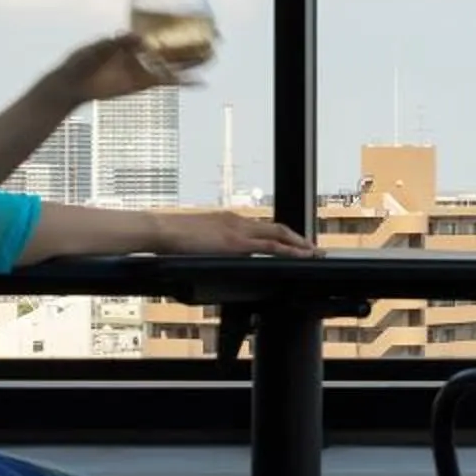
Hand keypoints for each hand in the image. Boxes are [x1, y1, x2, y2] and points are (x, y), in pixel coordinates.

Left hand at [49, 32, 206, 106]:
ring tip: (213, 56)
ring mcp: (144, 68)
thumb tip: (136, 36)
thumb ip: (115, 42)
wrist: (72, 84)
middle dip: (193, 41)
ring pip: (174, 63)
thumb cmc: (81, 60)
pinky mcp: (144, 84)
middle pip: (173, 45)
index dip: (177, 23)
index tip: (194, 18)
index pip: (159, 27)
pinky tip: (201, 83)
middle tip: (215, 37)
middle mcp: (142, 51)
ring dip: (194, 60)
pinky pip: (168, 82)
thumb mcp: (96, 47)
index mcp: (132, 37)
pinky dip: (185, 83)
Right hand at [155, 210, 318, 257]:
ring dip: (299, 244)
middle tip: (312, 247)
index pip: (261, 227)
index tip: (292, 241)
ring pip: (279, 234)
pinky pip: (270, 246)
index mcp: (229, 220)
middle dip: (297, 238)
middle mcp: (238, 221)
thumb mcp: (197, 239)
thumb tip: (214, 256)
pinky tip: (301, 256)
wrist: (162, 230)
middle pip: (276, 228)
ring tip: (314, 252)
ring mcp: (239, 230)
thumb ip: (211, 245)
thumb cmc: (172, 237)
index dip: (280, 235)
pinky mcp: (237, 242)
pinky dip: (289, 250)